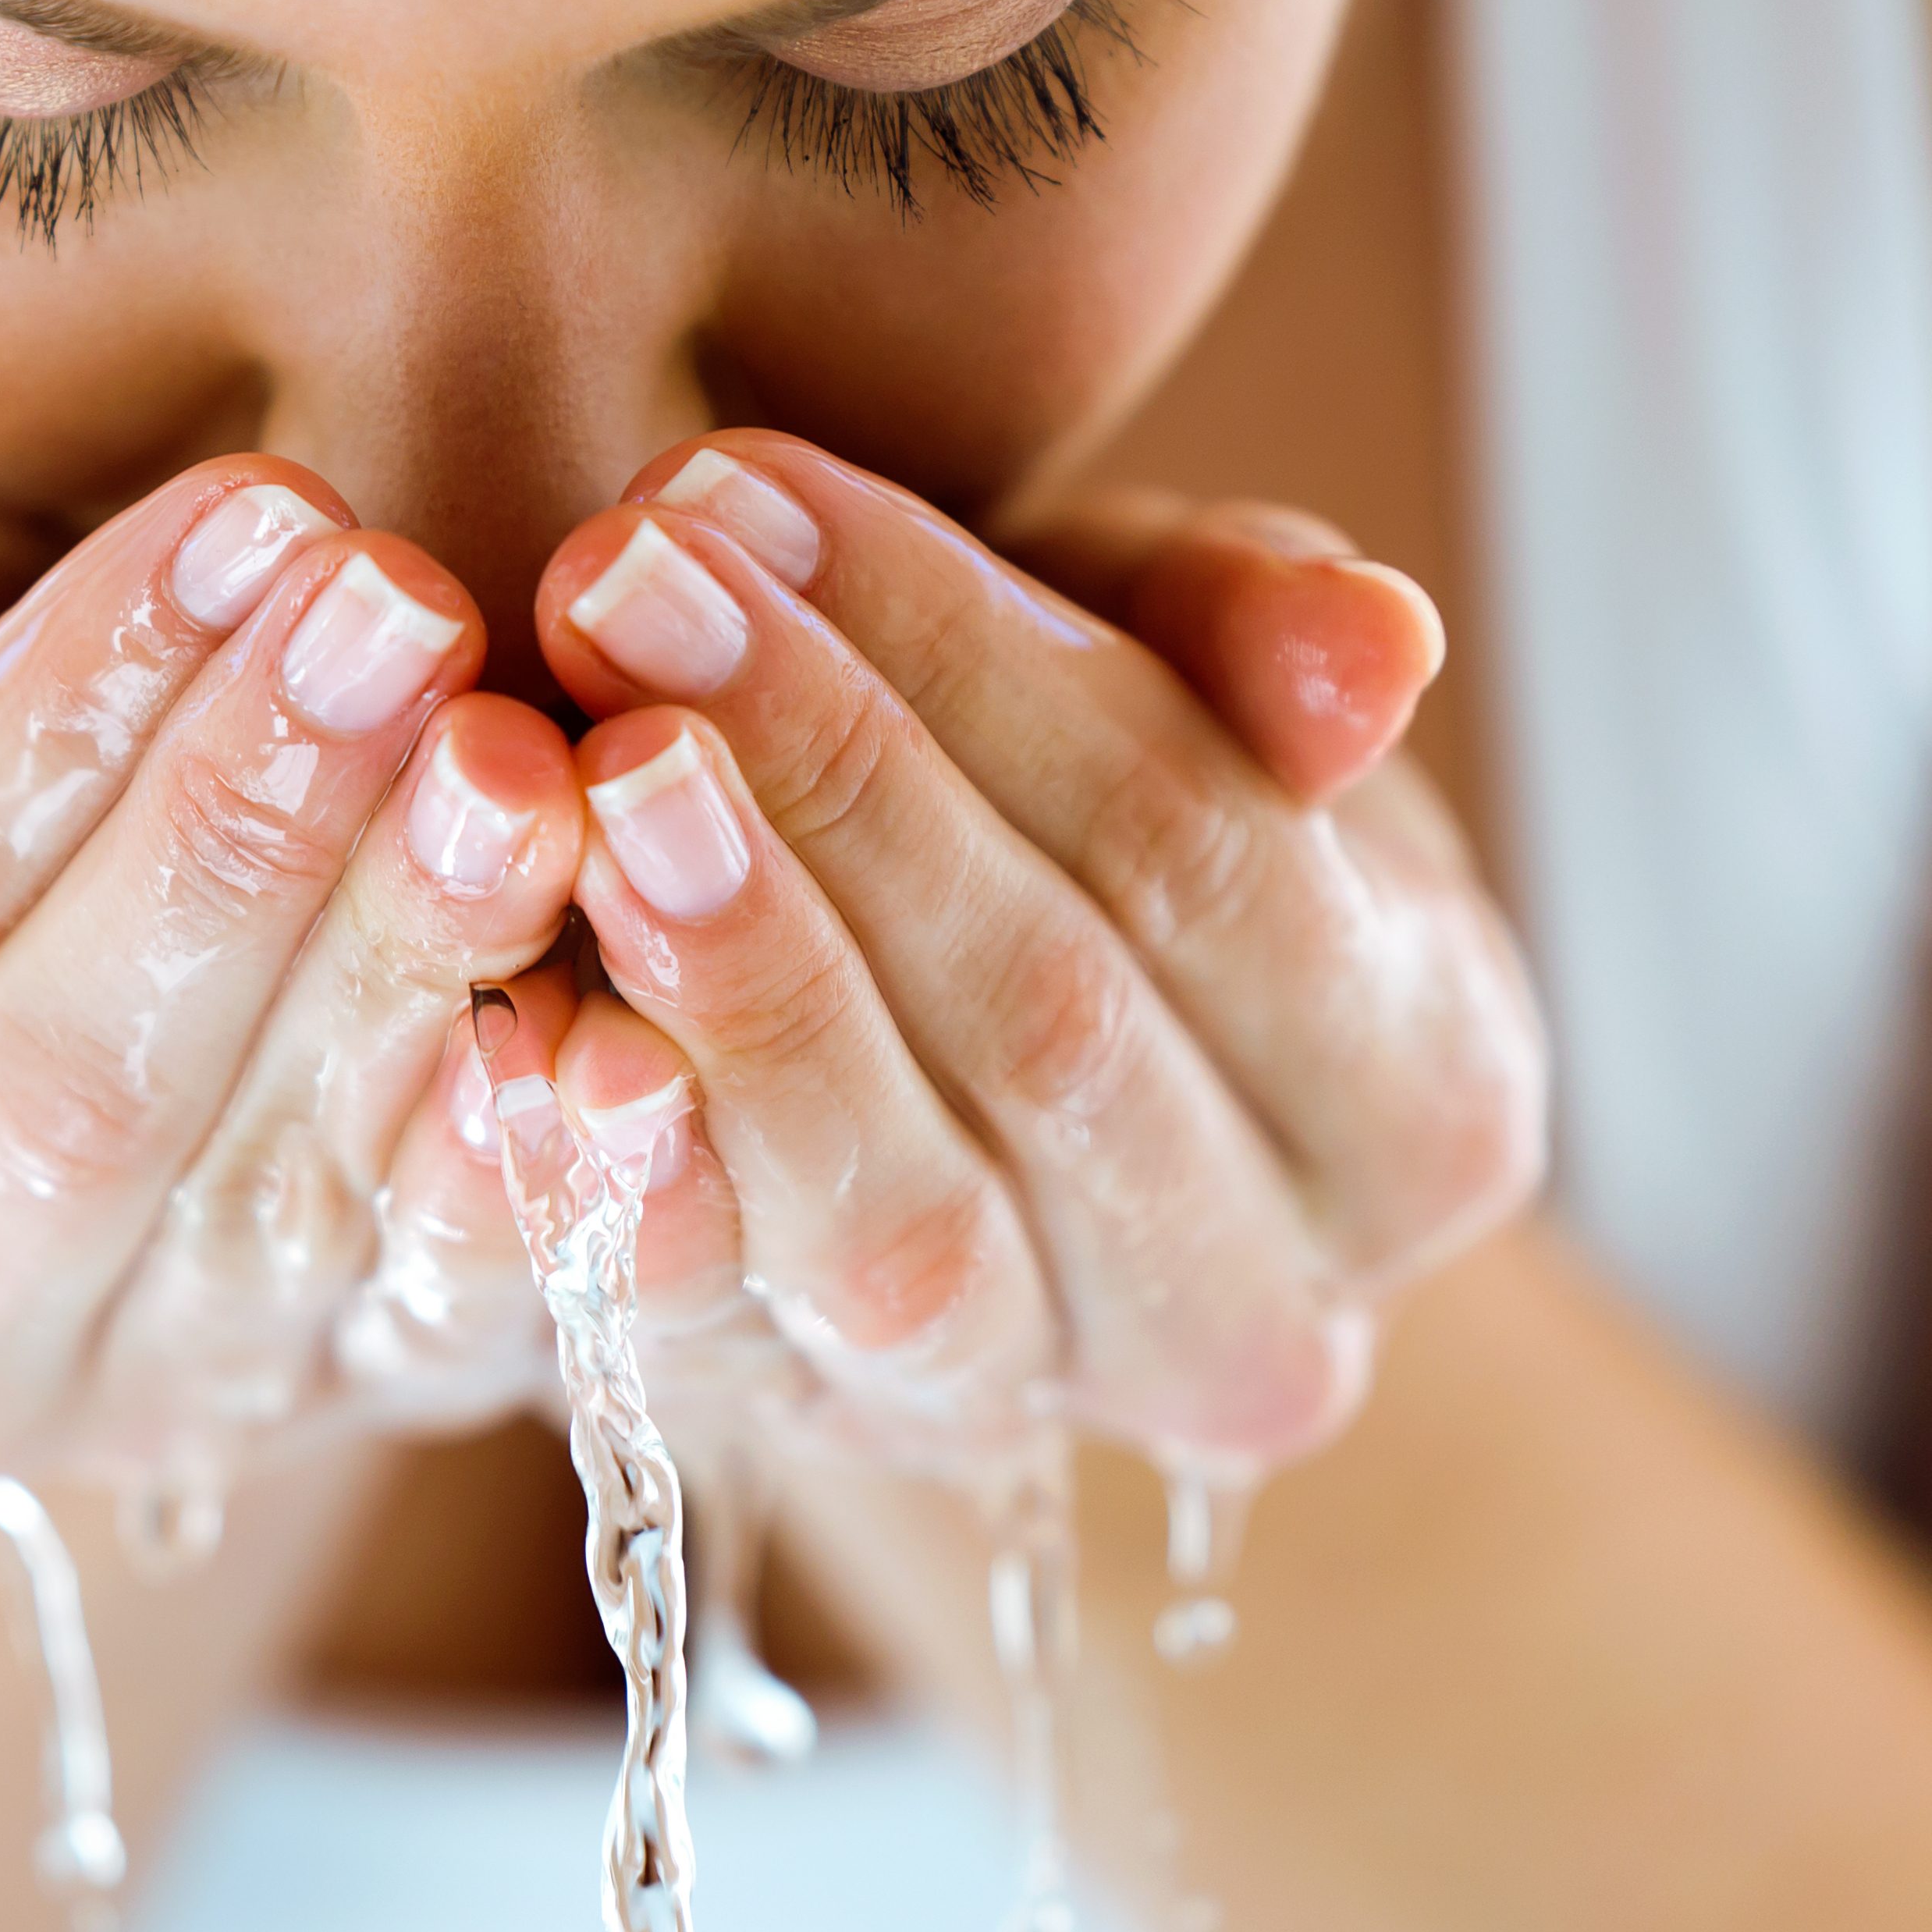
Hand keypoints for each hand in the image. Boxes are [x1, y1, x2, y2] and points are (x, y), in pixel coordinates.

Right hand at [0, 461, 592, 1536]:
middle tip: (402, 607)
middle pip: (68, 1100)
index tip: (231, 516)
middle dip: (241, 835)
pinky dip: (554, 1177)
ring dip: (414, 961)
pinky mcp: (360, 1413)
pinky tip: (627, 1021)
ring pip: (274, 1203)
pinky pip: (464, 1315)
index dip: (48, 726)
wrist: (84, 922)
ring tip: (527, 749)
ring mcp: (137, 1425)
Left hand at [503, 432, 1544, 1475]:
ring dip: (732, 984)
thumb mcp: (1173, 671)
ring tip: (583, 775)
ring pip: (897, 1225)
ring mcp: (1026, 1411)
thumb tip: (1372, 651)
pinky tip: (510, 1033)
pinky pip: (708, 1346)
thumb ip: (1255, 634)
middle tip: (616, 582)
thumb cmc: (1076, 806)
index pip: (1206, 856)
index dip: (972, 662)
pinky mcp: (809, 1446)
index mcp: (1421, 1111)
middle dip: (824, 781)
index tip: (746, 485)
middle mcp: (1255, 1322)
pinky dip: (611, 1190)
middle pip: (1051, 1032)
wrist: (943, 1059)